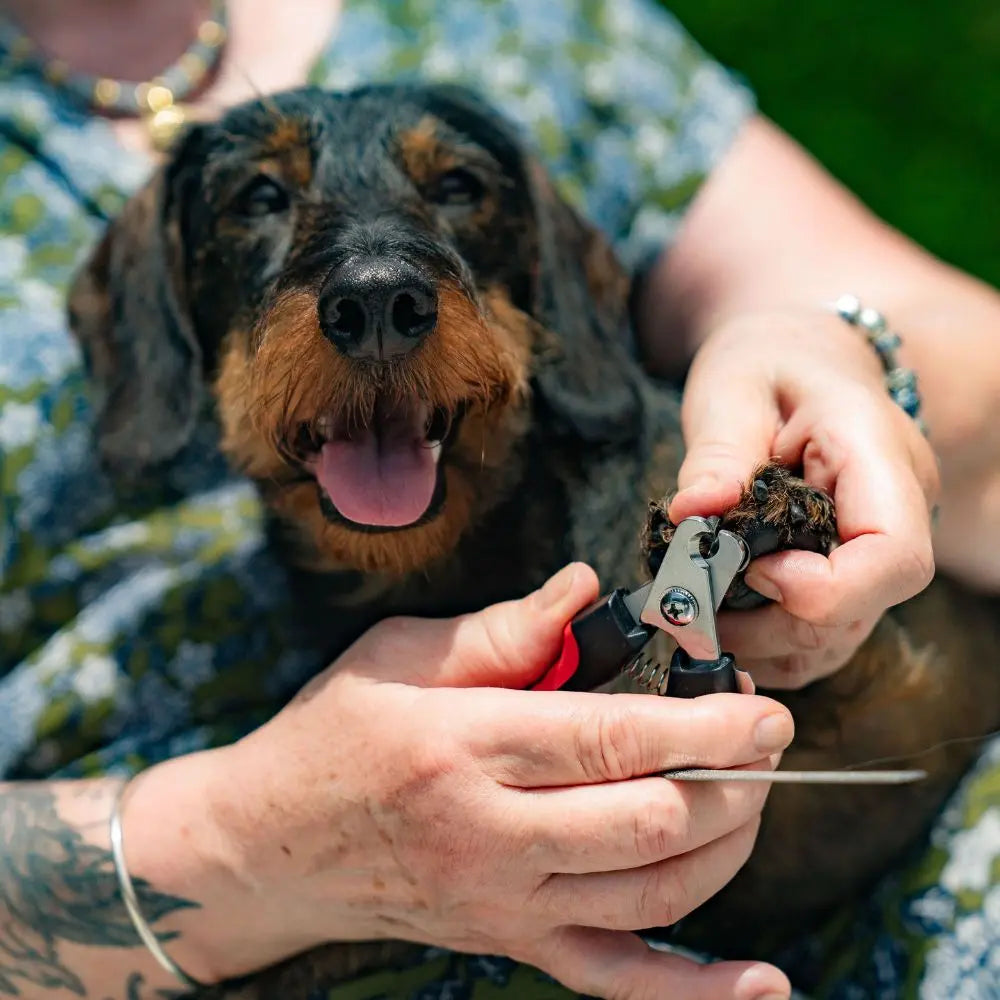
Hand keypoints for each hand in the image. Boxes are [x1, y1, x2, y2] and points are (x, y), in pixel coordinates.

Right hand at [185, 564, 793, 999]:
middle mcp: (491, 835)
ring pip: (653, 892)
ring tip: (756, 792)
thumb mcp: (396, 655)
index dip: (704, 724)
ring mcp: (505, 901)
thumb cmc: (331, 736)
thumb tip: (583, 588)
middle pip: (649, 820)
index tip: (763, 705)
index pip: (611, 740)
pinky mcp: (510, 941)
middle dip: (733, 777)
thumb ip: (500, 627)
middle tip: (767, 734)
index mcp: (464, 746)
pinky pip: (616, 980)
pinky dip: (695, 988)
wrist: (266, 849)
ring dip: (728, 843)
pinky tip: (763, 984)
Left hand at [669, 308, 938, 689]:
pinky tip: (723, 617)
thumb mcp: (732, 385)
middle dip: (773, 624)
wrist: (797, 358)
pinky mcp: (852, 569)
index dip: (821, 589)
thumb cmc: (767, 362)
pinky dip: (772, 643)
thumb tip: (692, 512)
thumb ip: (718, 450)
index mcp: (876, 455)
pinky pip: (824, 635)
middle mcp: (896, 510)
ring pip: (842, 635)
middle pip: (861, 609)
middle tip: (692, 603)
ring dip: (766, 641)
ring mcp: (877, 546)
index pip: (893, 557)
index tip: (751, 568)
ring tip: (698, 610)